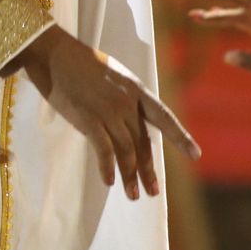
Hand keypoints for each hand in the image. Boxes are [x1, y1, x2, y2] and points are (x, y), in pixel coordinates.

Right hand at [12, 25, 200, 198]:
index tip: (196, 155)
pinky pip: (104, 151)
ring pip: (126, 151)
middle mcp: (126, 101)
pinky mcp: (88, 119)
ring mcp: (108, 110)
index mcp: (136, 88)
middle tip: (153, 192)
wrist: (54, 54)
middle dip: (148, 170)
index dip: (180, 137)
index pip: (164, 116)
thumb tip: (132, 127)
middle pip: (143, 142)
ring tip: (132, 195)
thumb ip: (125, 99)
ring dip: (130, 176)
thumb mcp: (113, 75)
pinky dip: (108, 168)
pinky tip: (110, 181)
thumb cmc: (80, 64)